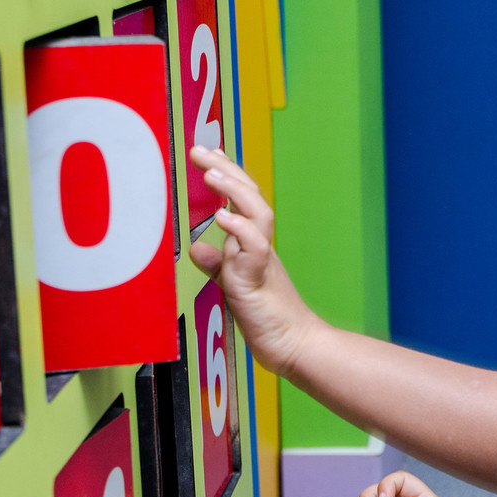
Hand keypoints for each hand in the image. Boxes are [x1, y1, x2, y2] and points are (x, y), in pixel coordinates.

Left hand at [186, 146, 320, 376]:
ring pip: (257, 214)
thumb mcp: (236, 287)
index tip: (210, 153)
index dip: (228, 174)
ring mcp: (262, 262)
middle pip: (250, 196)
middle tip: (200, 150)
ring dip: (233, 190)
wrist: (296, 346)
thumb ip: (218, 267)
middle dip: (226, 169)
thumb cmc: (269, 319)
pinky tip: (222, 217)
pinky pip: (254, 248)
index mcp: (255, 245)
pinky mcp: (258, 281)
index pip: (243, 200)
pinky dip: (240, 229)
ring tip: (211, 173)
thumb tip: (199, 248)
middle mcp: (260, 247)